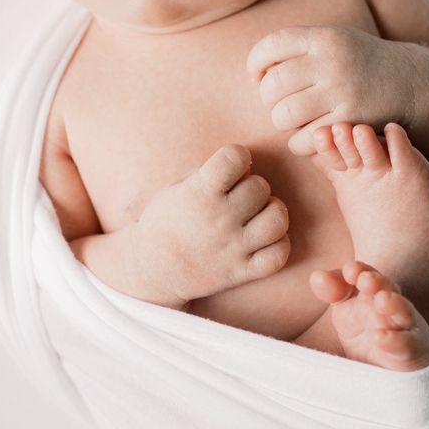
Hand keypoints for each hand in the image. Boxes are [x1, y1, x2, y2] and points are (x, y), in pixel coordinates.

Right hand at [79, 144, 290, 306]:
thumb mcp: (177, 188)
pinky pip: (278, 256)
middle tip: (239, 196)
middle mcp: (218, 220)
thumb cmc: (167, 221)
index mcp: (199, 194)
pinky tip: (264, 240)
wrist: (150, 268)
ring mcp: (231, 248)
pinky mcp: (240, 272)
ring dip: (272, 212)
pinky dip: (278, 246)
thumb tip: (248, 167)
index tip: (231, 166)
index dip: (238, 156)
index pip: (235, 158)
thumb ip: (211, 172)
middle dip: (253, 186)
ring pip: (277, 220)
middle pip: (260, 187)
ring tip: (258, 215)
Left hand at [248, 26, 427, 154]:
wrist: (409, 82)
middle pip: (272, 85)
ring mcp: (342, 93)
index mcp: (325, 37)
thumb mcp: (334, 39)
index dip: (256, 64)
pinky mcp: (350, 121)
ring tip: (295, 119)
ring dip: (282, 122)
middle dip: (269, 98)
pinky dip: (299, 142)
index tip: (260, 75)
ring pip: (283, 115)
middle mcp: (332, 62)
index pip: (270, 46)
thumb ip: (297, 48)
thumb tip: (256, 73)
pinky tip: (309, 136)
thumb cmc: (360, 62)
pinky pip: (303, 139)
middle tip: (282, 101)